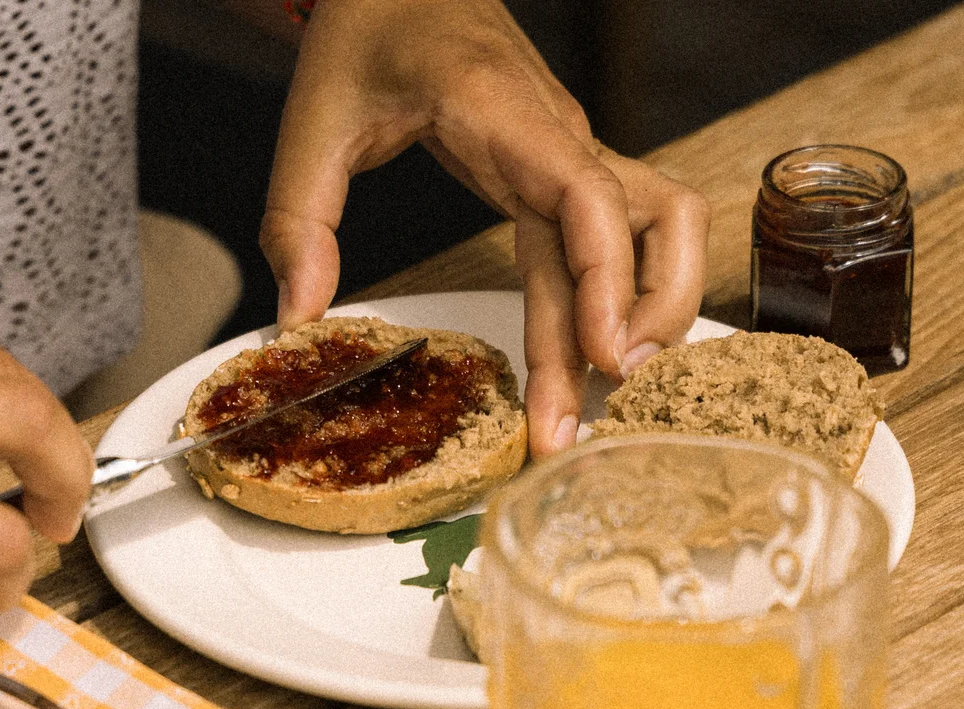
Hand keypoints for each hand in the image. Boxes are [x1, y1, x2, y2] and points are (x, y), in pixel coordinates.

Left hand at [261, 0, 708, 457]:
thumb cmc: (369, 32)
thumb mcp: (314, 120)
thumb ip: (299, 220)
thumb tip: (298, 318)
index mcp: (505, 113)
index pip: (588, 195)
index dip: (608, 277)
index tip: (603, 352)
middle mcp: (560, 136)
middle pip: (644, 230)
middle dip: (632, 327)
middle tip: (584, 415)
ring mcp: (574, 154)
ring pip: (665, 228)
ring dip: (659, 305)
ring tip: (606, 386)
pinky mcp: (568, 175)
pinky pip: (629, 235)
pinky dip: (633, 292)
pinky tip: (602, 352)